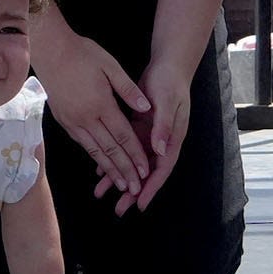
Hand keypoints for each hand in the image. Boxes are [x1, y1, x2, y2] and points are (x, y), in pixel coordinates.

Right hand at [35, 21, 151, 204]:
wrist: (50, 50)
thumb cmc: (82, 54)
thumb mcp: (110, 65)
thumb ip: (129, 89)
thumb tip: (147, 108)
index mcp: (101, 105)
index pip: (123, 136)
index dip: (136, 155)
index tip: (146, 171)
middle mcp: (86, 118)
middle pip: (110, 150)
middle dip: (125, 170)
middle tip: (136, 188)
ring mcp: (73, 121)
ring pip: (95, 151)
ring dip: (109, 169)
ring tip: (121, 184)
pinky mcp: (64, 120)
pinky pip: (82, 143)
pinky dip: (94, 157)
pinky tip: (101, 164)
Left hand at [100, 63, 193, 215]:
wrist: (168, 64)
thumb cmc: (170, 82)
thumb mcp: (167, 102)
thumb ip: (163, 126)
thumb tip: (159, 150)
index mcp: (172, 138)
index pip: (161, 169)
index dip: (151, 188)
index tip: (139, 203)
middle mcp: (162, 141)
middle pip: (147, 172)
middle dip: (133, 191)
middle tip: (120, 209)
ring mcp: (151, 136)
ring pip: (134, 162)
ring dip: (119, 177)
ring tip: (102, 193)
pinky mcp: (141, 127)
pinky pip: (126, 149)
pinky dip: (114, 159)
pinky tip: (100, 170)